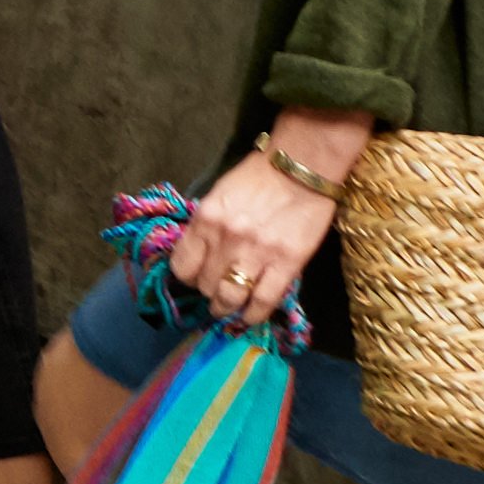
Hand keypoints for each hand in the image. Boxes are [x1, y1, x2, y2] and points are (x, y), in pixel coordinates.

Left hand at [174, 144, 341, 327]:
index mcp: (206, 220)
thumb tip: (198, 253)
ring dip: (225, 307)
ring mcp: (256, 254)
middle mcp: (226, 239)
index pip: (182, 266)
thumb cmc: (258, 176)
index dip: (187, 277)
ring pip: (229, 297)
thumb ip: (206, 226)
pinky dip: (253, 315)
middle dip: (208, 290)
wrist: (301, 167)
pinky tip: (249, 316)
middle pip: (204, 284)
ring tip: (228, 308)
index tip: (195, 277)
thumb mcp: (219, 196)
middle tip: (216, 290)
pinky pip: (263, 301)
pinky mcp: (286, 264)